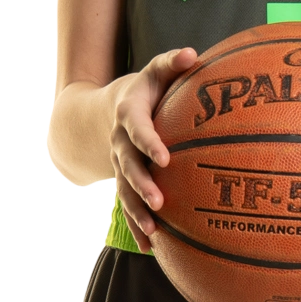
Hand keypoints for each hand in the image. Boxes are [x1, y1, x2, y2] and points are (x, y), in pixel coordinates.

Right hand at [108, 47, 198, 249]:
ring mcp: (119, 165)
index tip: (164, 158)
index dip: (148, 143)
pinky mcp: (123, 182)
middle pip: (127, 166)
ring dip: (136, 212)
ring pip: (124, 191)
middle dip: (142, 185)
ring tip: (153, 231)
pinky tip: (150, 248)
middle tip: (159, 201)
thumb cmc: (146, 90)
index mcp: (129, 115)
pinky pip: (128, 206)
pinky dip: (137, 226)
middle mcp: (119, 142)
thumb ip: (172, 63)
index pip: (137, 129)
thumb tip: (192, 53)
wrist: (108, 111)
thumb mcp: (155, 72)